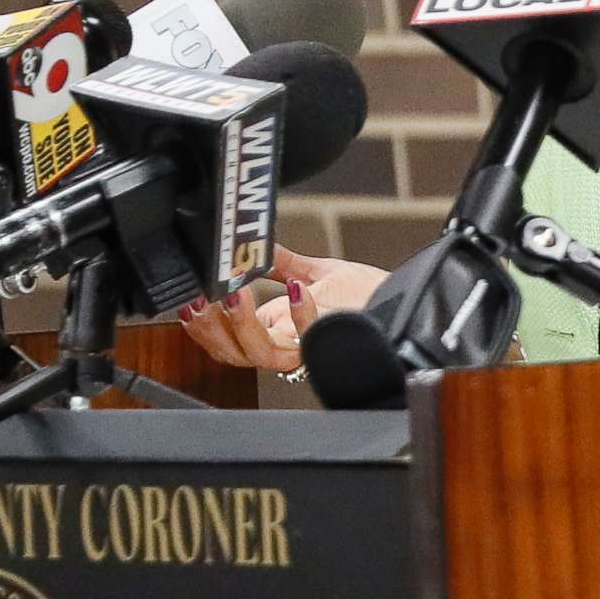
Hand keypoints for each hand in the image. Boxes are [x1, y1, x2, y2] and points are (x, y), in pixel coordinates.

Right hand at [175, 245, 387, 374]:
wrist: (413, 307)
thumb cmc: (374, 295)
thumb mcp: (321, 272)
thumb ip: (285, 264)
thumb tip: (256, 244)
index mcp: (277, 328)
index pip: (227, 337)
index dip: (202, 324)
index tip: (186, 300)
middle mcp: (289, 345)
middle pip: (234, 352)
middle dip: (210, 327)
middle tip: (200, 298)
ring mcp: (310, 348)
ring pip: (261, 354)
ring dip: (242, 323)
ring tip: (233, 294)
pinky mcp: (333, 345)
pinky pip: (307, 340)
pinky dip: (297, 315)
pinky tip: (296, 290)